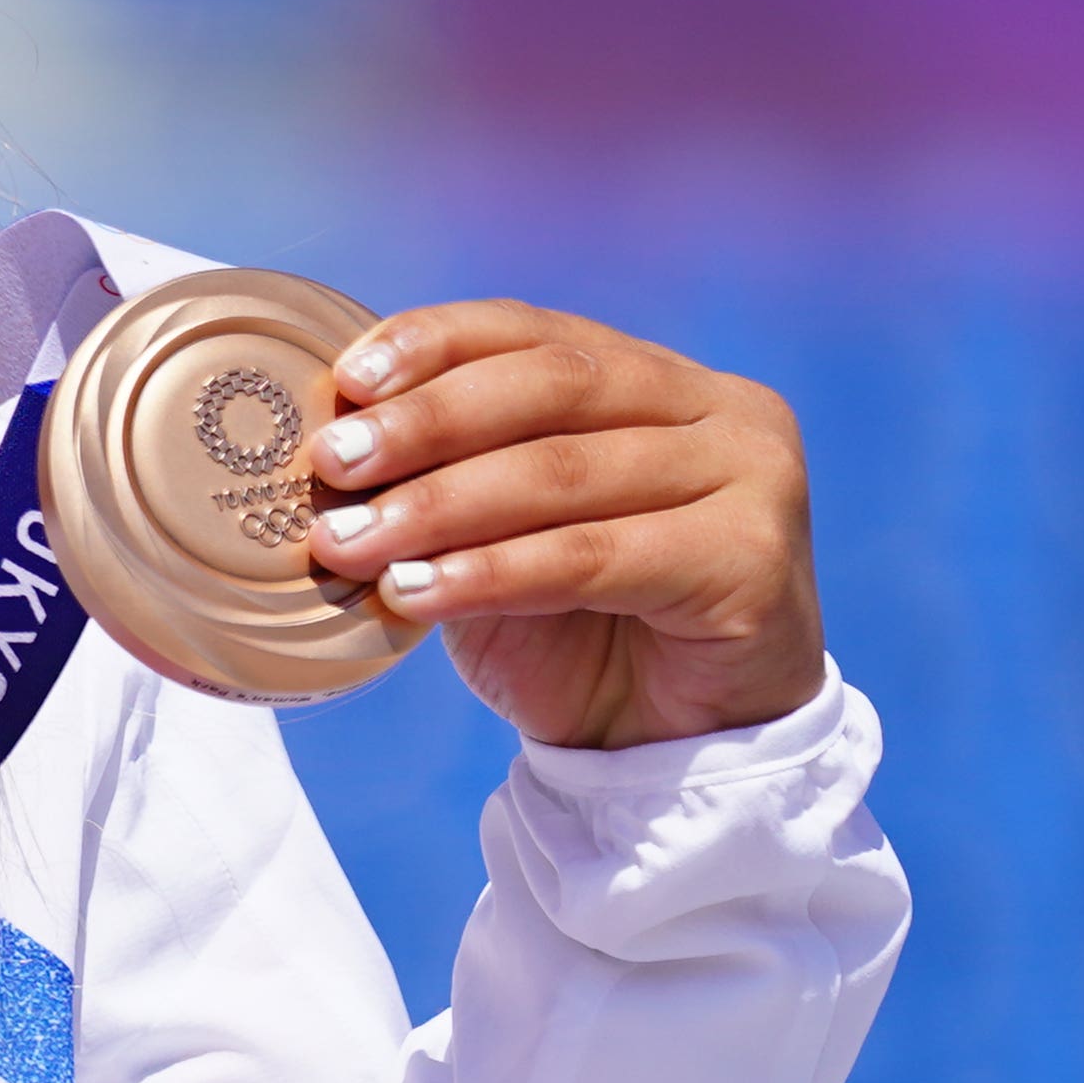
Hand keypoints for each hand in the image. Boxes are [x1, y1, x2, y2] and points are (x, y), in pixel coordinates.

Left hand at [294, 300, 822, 750]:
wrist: (673, 750)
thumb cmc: (581, 636)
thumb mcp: (498, 540)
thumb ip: (448, 479)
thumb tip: (331, 444)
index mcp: (659, 380)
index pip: (536, 333)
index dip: (437, 343)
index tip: (346, 378)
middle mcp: (720, 411)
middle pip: (552, 387)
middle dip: (426, 422)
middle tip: (332, 461)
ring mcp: (751, 477)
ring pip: (565, 473)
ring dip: (439, 507)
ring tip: (350, 543)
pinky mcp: (751, 559)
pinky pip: (594, 557)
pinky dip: (491, 573)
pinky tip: (414, 594)